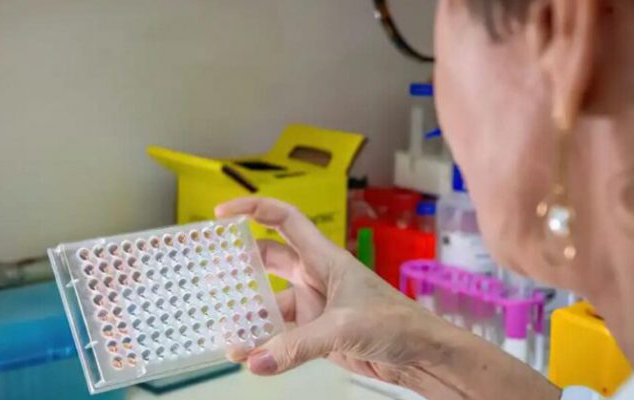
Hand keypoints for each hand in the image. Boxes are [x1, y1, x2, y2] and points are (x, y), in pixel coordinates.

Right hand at [215, 197, 448, 382]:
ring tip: (228, 333)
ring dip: (250, 318)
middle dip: (241, 267)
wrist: (421, 355)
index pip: (283, 220)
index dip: (253, 209)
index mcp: (325, 258)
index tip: (222, 214)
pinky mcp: (318, 333)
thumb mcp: (344, 327)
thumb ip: (297, 345)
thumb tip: (257, 359)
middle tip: (213, 277)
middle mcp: (316, 277)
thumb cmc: (399, 323)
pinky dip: (265, 346)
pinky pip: (281, 336)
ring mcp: (316, 306)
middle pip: (268, 261)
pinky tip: (250, 356)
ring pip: (271, 305)